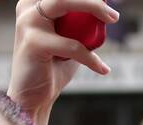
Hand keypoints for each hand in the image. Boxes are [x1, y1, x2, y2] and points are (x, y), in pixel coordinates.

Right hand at [7, 0, 116, 124]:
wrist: (33, 97)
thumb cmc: (53, 67)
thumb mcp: (69, 40)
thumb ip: (81, 24)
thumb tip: (108, 12)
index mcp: (34, 3)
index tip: (107, 0)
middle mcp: (28, 8)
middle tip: (114, 13)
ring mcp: (28, 23)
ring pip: (63, 2)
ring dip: (93, 6)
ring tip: (113, 18)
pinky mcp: (33, 43)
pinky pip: (71, 45)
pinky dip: (90, 57)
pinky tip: (103, 69)